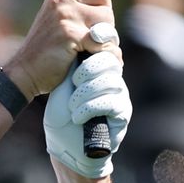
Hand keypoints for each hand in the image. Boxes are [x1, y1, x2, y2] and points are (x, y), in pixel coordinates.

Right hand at [5, 0, 115, 98]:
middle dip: (104, 15)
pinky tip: (87, 59)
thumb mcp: (54, 19)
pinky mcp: (71, 35)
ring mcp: (65, 16)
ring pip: (107, 18)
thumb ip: (74, 5)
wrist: (25, 73)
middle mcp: (60, 1)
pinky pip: (103, 40)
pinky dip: (101, 54)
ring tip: (86, 47)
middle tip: (89, 32)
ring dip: (104, 36)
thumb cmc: (45, 49)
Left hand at [43, 24, 131, 177]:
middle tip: (74, 82)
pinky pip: (112, 102)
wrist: (64, 145)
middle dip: (89, 70)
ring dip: (86, 93)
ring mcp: (119, 97)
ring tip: (72, 106)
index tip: (84, 42)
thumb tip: (76, 37)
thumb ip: (72, 65)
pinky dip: (90, 108)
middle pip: (111, 61)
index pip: (106, 48)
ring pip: (111, 81)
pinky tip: (77, 116)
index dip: (98, 42)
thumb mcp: (62, 85)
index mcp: (98, 71)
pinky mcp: (122, 115)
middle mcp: (112, 80)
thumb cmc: (61, 116)